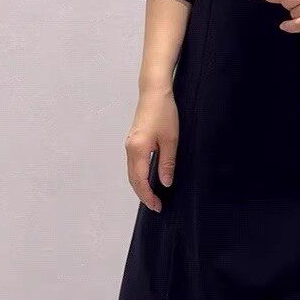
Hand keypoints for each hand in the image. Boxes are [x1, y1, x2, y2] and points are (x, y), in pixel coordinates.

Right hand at [124, 86, 178, 211]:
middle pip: (133, 179)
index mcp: (138, 150)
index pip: (140, 181)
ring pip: (131, 173)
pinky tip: (148, 179)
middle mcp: (130, 149)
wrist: (154, 92)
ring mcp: (129, 145)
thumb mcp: (170, 140)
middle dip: (143, 195)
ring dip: (140, 186)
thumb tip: (165, 183)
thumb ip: (167, 164)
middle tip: (156, 206)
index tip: (158, 207)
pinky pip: (133, 165)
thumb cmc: (164, 113)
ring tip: (152, 197)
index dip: (148, 196)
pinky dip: (139, 176)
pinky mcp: (132, 141)